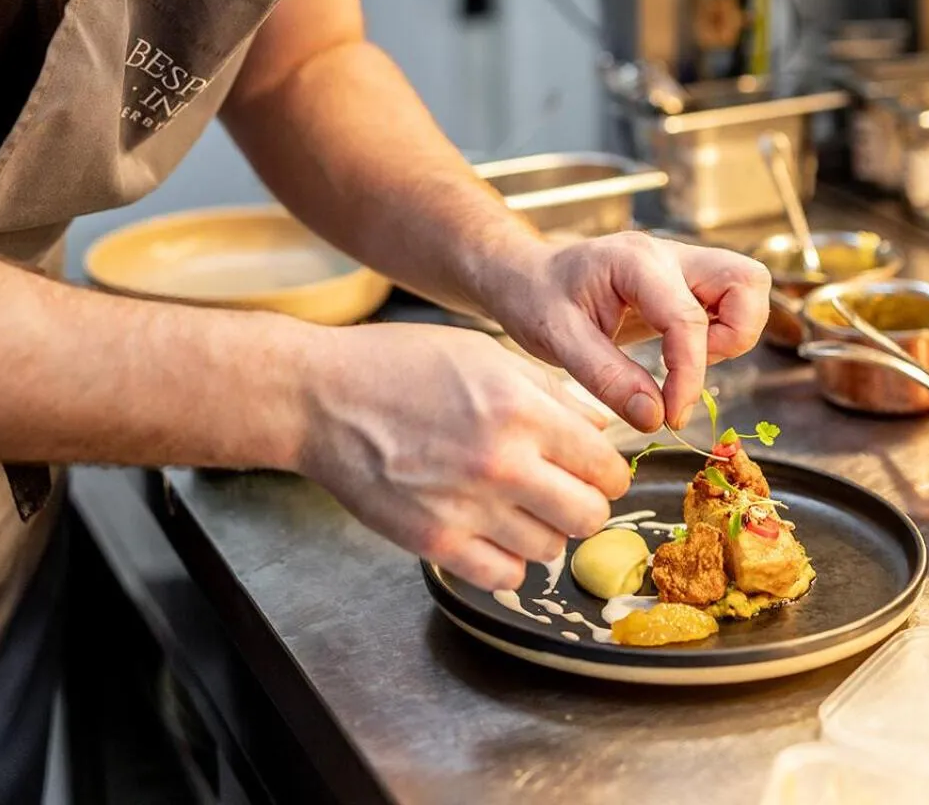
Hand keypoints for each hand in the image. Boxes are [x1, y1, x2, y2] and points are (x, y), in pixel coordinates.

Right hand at [298, 323, 630, 591]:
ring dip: (543, 530)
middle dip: (584, 503)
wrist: (322, 396)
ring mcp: (468, 508)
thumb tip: (598, 428)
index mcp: (520, 409)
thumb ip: (549, 392)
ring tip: (516, 504)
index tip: (593, 468)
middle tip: (561, 489)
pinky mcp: (434, 541)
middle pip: (589, 515)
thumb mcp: (484, 353)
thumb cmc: (400, 363)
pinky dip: (507, 559)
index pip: (606, 466)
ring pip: (550, 549)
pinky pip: (505, 576)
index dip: (606, 470)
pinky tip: (490, 529)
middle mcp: (502, 463)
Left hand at [477, 231, 769, 433]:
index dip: (688, 376)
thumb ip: (607, 378)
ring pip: (747, 288)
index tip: (670, 416)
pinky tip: (676, 355)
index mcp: (635, 262)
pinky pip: (728, 302)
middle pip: (746, 280)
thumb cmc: (535, 298)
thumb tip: (655, 418)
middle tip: (690, 368)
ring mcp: (680, 265)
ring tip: (680, 362)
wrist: (524, 276)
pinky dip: (719, 334)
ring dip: (731, 334)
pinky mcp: (683, 283)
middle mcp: (668, 255)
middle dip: (736, 334)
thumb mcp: (557, 340)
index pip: (687, 319)